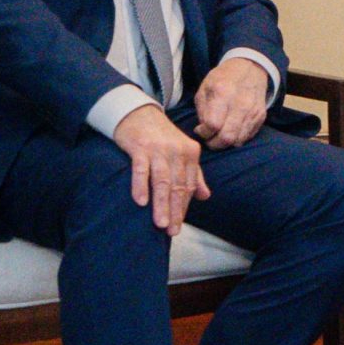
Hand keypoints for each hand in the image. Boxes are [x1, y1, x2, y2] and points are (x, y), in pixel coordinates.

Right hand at [112, 103, 210, 234]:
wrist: (138, 112)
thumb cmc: (160, 137)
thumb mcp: (181, 153)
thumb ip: (193, 175)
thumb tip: (205, 197)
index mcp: (190, 154)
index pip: (188, 186)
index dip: (184, 207)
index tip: (178, 225)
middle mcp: (177, 152)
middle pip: (177, 186)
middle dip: (175, 211)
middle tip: (172, 231)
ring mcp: (158, 149)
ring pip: (162, 181)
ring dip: (161, 203)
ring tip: (161, 224)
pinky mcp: (140, 147)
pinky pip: (141, 169)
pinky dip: (141, 186)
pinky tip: (141, 202)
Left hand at [192, 56, 272, 149]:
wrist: (251, 69)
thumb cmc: (223, 78)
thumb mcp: (205, 88)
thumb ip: (202, 111)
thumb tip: (204, 130)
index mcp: (223, 93)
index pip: (213, 125)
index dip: (203, 132)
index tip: (200, 130)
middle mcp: (241, 104)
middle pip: (227, 137)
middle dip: (214, 144)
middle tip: (209, 139)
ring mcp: (253, 111)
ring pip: (238, 141)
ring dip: (225, 143)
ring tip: (218, 135)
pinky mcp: (261, 117)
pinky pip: (247, 137)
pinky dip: (236, 138)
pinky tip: (230, 130)